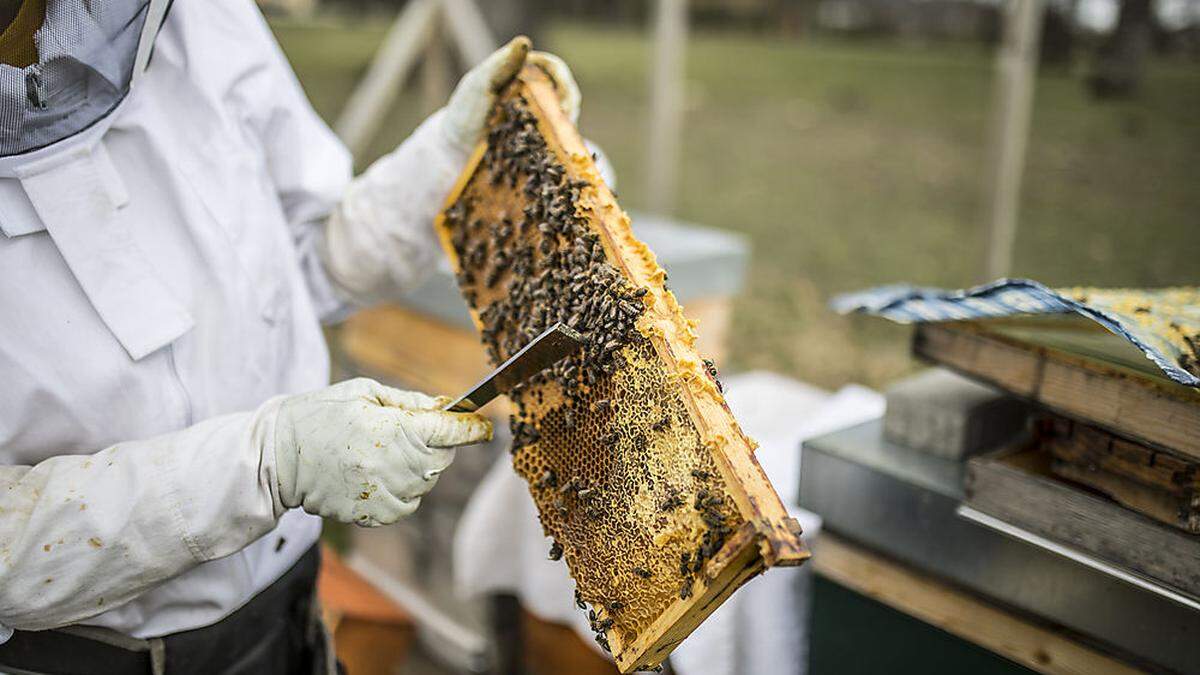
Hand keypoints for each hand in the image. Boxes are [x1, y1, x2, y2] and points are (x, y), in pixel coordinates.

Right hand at [272, 378, 491, 526]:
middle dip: (435, 445)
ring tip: (378, 454)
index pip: (452, 431)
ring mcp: (385, 493)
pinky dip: (401, 491)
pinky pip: (407, 504)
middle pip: (442, 459)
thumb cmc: (321, 415)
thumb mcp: (364, 393)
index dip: (472, 427)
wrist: (278, 457)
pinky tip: (372, 476)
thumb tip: (446, 406)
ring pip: (425, 483)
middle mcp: (396, 465)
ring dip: (415, 469)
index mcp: (396, 429)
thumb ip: (410, 402)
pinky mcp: (374, 514)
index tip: (484, 426)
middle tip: (403, 433)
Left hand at [442, 36, 581, 151]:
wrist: (456, 148)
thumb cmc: (465, 110)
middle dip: (568, 107)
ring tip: (560, 139)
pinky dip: (559, 143)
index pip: (554, 69)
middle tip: (565, 123)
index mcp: (524, 71)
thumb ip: (502, 63)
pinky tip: (555, 151)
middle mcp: (535, 91)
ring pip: (564, 117)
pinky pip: (555, 138)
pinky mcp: (538, 138)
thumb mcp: (481, 83)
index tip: (561, 102)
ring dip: (565, 126)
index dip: (563, 83)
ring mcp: (538, 116)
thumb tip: (525, 42)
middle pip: (565, 93)